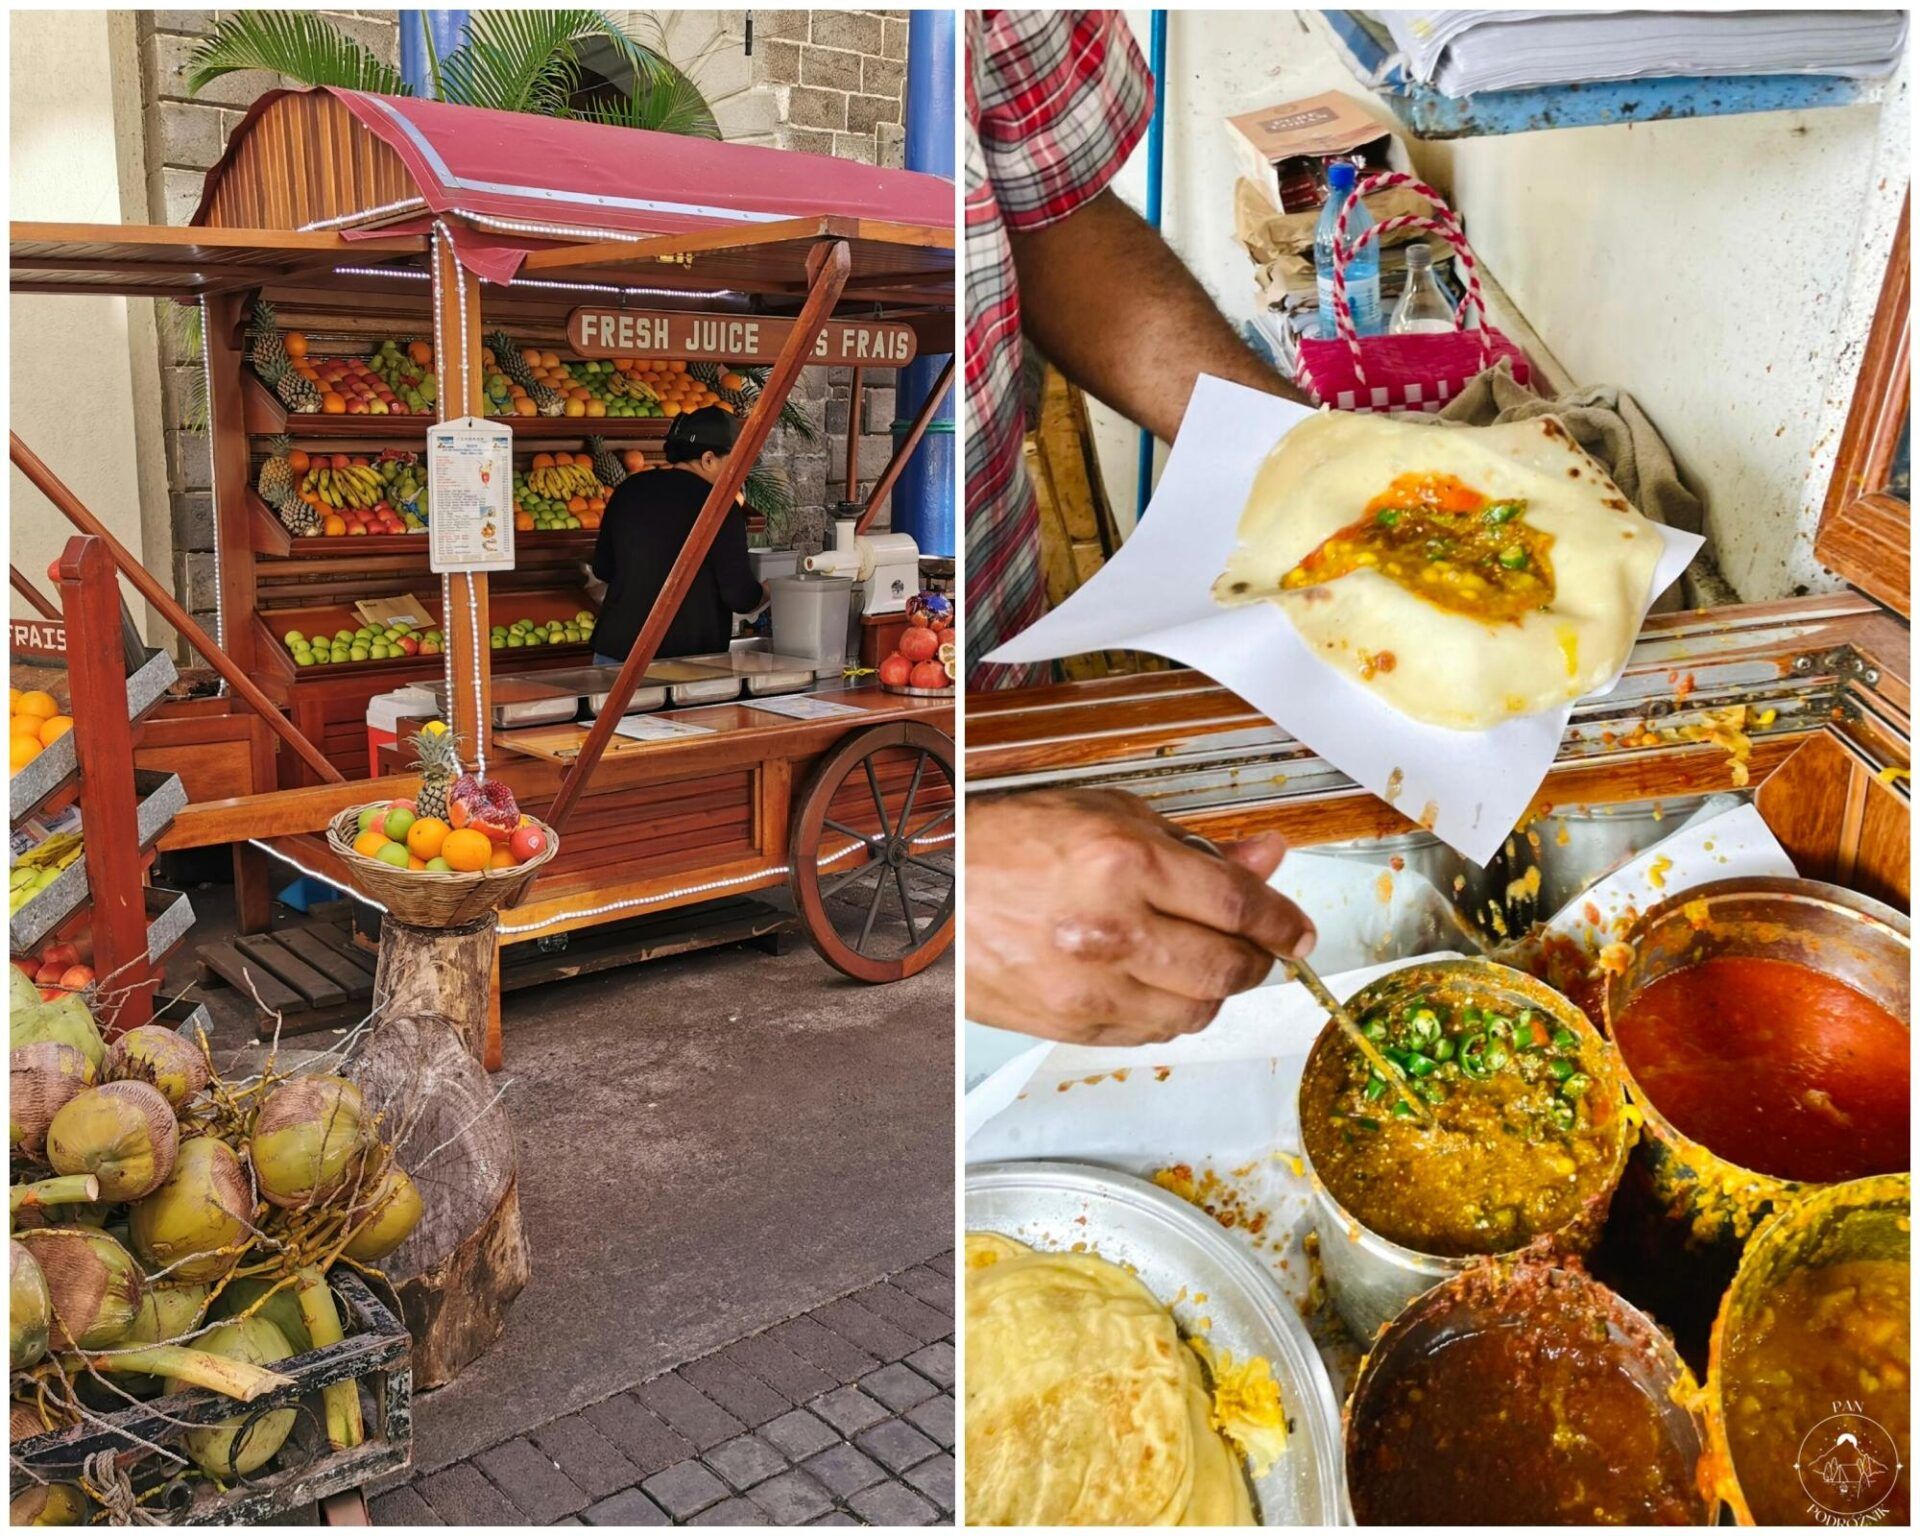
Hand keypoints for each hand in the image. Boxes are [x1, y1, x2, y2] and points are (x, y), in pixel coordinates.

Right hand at [965, 788, 1315, 1045]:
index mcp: (1125, 862)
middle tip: (1260, 948)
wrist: (937, 894)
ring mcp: (1091, 987)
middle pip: (1229, 968)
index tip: (1298, 932)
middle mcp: (1113, 930)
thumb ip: (1194, 845)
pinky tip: (1159, 984)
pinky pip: (1152, 1035)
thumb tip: (1264, 858)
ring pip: (1197, 1012)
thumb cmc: (1008, 845)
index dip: (1284, 922)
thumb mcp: (1107, 817)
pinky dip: (1171, 1014)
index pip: (1240, 906)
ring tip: (1204, 963)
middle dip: (1259, 960)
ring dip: (1216, 991)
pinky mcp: (1073, 1027)